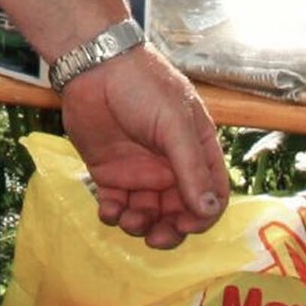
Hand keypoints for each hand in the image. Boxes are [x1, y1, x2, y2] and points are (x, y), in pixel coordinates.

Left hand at [61, 47, 227, 248]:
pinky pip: (116, 207)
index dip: (202, 215)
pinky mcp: (110, 175)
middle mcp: (171, 166)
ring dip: (140, 225)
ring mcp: (140, 172)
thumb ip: (191, 168)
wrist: (94, 67)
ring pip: (148, 215)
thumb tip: (209, 210)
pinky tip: (108, 209)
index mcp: (196, 151)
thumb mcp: (174, 124)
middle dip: (170, 230)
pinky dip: (113, 215)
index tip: (186, 224)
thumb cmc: (143, 87)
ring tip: (126, 218)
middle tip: (155, 238)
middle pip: (179, 212)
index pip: (211, 195)